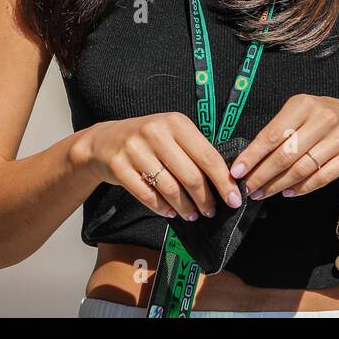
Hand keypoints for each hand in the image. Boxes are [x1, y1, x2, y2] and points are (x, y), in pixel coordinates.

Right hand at [71, 113, 243, 220]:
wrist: (104, 141)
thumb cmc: (148, 140)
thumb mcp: (172, 134)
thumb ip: (194, 151)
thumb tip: (224, 181)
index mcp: (176, 122)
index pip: (207, 155)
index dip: (223, 181)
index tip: (234, 199)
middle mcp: (156, 132)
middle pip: (190, 175)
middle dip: (205, 199)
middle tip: (210, 211)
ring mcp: (135, 149)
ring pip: (169, 188)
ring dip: (184, 207)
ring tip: (192, 215)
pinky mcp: (119, 166)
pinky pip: (146, 195)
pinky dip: (161, 208)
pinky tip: (170, 212)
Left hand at [229, 94, 338, 199]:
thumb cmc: (318, 120)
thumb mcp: (298, 114)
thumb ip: (276, 132)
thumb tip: (247, 161)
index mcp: (304, 104)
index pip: (272, 134)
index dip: (253, 155)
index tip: (237, 171)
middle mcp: (324, 118)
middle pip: (286, 154)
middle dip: (263, 175)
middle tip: (248, 188)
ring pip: (302, 168)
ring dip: (278, 185)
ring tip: (263, 193)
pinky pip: (322, 177)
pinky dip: (302, 188)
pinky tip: (288, 193)